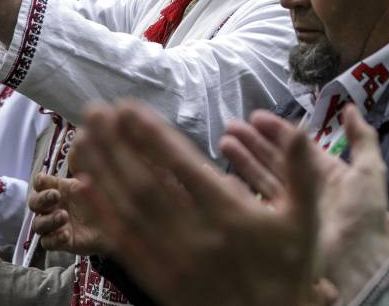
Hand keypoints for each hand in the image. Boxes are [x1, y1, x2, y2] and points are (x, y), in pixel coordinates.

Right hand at [29, 171, 110, 254]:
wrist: (113, 224)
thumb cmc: (100, 199)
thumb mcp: (94, 184)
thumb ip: (86, 173)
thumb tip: (83, 156)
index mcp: (57, 189)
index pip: (40, 184)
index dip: (39, 182)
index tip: (44, 180)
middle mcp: (52, 207)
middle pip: (34, 203)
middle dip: (42, 198)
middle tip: (56, 195)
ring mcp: (54, 225)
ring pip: (38, 224)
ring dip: (49, 220)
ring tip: (64, 216)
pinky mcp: (60, 242)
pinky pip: (48, 243)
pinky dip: (54, 238)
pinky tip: (65, 234)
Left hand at [74, 101, 321, 305]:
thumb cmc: (288, 268)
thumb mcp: (305, 220)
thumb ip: (302, 172)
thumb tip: (301, 130)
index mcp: (231, 215)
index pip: (183, 167)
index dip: (152, 136)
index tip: (129, 108)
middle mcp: (197, 235)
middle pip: (146, 183)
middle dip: (117, 144)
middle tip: (96, 110)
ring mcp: (173, 259)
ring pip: (129, 209)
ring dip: (103, 170)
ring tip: (83, 137)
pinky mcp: (157, 279)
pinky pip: (123, 242)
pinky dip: (102, 212)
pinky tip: (85, 186)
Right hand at [221, 105, 388, 301]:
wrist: (359, 259)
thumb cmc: (364, 213)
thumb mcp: (369, 170)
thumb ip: (362, 138)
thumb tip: (349, 107)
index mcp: (324, 173)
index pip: (296, 147)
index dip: (276, 131)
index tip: (255, 118)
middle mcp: (304, 187)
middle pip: (275, 160)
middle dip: (253, 142)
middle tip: (232, 127)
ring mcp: (290, 207)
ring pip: (263, 177)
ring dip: (244, 159)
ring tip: (224, 142)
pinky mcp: (279, 225)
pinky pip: (258, 202)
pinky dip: (243, 188)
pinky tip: (227, 174)